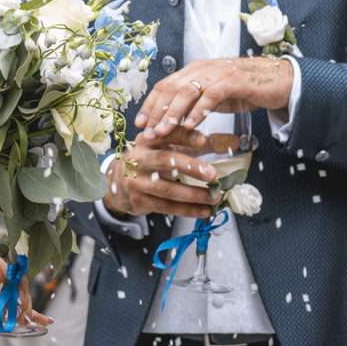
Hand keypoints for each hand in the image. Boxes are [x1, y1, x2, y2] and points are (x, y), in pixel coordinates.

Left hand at [0, 258, 53, 333]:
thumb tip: (12, 294)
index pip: (16, 273)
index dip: (20, 286)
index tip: (18, 299)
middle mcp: (4, 281)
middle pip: (23, 290)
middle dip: (23, 303)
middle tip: (19, 314)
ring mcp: (5, 297)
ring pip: (24, 303)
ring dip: (26, 313)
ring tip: (24, 322)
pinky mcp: (4, 311)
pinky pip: (21, 314)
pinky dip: (33, 318)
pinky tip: (46, 322)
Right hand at [103, 129, 226, 220]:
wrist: (115, 183)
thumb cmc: (147, 162)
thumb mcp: (164, 147)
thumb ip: (195, 143)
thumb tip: (231, 141)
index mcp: (147, 140)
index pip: (167, 135)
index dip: (185, 137)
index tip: (204, 141)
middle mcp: (139, 159)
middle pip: (165, 161)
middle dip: (190, 166)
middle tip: (212, 174)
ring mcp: (136, 181)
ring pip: (167, 189)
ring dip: (193, 194)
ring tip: (214, 196)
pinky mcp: (139, 201)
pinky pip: (166, 207)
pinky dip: (187, 210)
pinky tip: (204, 210)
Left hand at [134, 56, 292, 141]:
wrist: (279, 80)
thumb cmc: (244, 90)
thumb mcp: (214, 97)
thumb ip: (195, 103)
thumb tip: (174, 122)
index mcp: (195, 71)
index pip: (165, 85)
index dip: (150, 104)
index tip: (140, 123)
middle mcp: (202, 69)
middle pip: (171, 88)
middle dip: (157, 111)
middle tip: (148, 132)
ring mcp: (218, 73)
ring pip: (187, 91)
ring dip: (173, 113)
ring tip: (164, 131)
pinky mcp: (234, 81)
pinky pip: (211, 95)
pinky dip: (199, 111)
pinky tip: (191, 125)